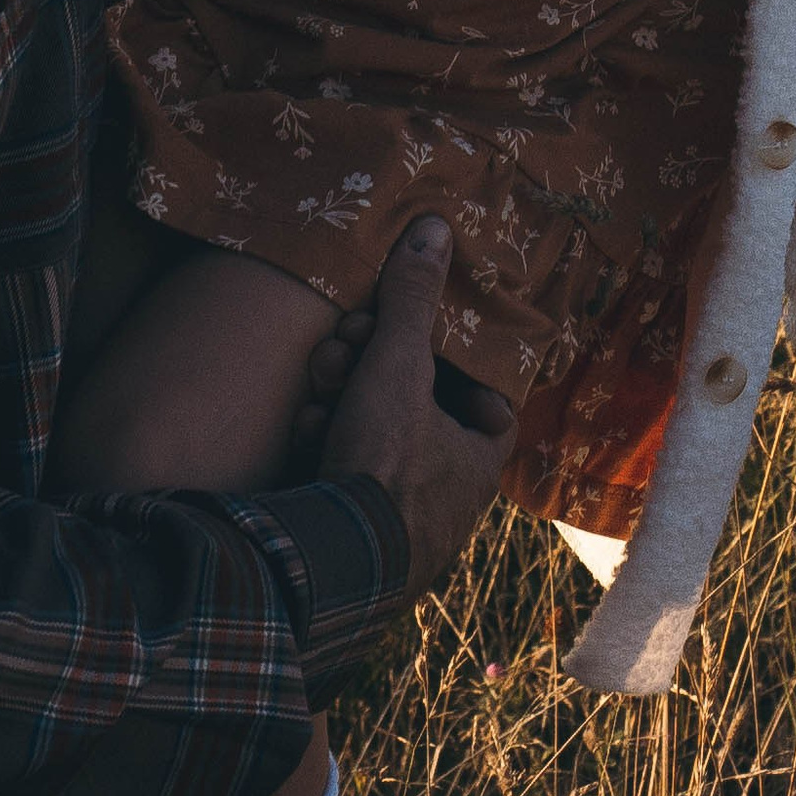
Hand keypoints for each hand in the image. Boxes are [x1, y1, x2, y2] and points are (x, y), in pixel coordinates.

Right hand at [309, 218, 512, 602]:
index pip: (490, 409)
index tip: (421, 343)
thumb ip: (413, 299)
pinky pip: (342, 477)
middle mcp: (444, 501)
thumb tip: (436, 227)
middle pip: (415, 413)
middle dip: (374, 371)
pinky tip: (306, 429)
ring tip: (323, 383)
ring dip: (342, 400)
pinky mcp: (350, 542)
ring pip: (372, 440)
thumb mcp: (398, 365)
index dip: (458, 370)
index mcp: (475, 465)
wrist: (326, 567)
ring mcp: (397, 527)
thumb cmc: (384, 465)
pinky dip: (322, 445)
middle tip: (348, 344)